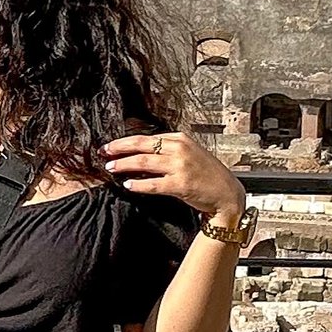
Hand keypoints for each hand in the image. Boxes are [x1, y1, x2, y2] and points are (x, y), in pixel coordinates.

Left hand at [97, 128, 245, 222]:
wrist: (227, 193)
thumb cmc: (207, 175)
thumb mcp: (189, 154)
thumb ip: (167, 151)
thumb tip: (139, 155)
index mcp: (180, 139)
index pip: (147, 138)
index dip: (126, 142)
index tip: (111, 147)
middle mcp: (180, 149)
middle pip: (141, 145)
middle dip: (119, 148)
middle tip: (104, 153)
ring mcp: (180, 166)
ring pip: (144, 162)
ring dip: (124, 165)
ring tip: (111, 168)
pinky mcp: (181, 184)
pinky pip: (153, 184)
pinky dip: (138, 184)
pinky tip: (128, 185)